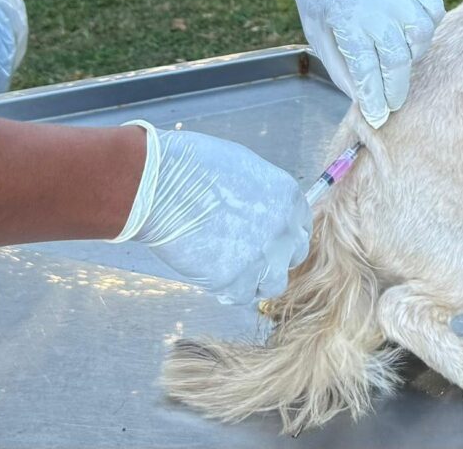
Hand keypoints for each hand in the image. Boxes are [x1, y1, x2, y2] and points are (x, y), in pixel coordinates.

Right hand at [115, 122, 311, 303]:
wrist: (161, 185)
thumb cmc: (195, 166)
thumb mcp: (244, 168)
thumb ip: (264, 195)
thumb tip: (264, 211)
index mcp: (288, 198)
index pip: (302, 228)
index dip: (283, 236)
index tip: (266, 240)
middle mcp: (283, 230)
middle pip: (292, 257)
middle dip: (272, 259)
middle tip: (245, 254)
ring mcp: (262, 258)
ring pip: (272, 285)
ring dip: (253, 281)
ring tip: (228, 270)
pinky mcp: (234, 280)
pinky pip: (239, 296)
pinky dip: (225, 290)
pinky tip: (209, 275)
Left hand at [277, 0, 445, 126]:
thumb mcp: (316, 31)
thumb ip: (340, 67)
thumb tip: (362, 98)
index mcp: (344, 17)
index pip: (366, 70)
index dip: (375, 98)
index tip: (379, 117)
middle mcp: (375, 3)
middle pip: (397, 59)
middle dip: (396, 88)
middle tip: (393, 102)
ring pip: (421, 36)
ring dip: (412, 57)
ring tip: (398, 62)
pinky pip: (433, 11)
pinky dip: (427, 29)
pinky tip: (412, 34)